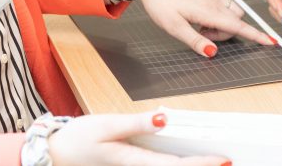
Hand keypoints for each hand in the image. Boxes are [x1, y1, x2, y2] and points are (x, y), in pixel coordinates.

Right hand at [48, 110, 229, 165]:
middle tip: (227, 162)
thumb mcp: (106, 124)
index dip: (201, 165)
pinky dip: (174, 165)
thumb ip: (136, 123)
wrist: (53, 155)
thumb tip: (164, 119)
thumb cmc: (77, 140)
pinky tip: (185, 160)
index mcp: (132, 160)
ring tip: (213, 162)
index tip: (222, 160)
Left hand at [121, 0, 274, 56]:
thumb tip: (212, 52)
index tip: (270, 41)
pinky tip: (197, 17)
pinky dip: (216, 17)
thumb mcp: (173, 26)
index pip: (238, 26)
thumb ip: (195, 40)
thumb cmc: (161, 2)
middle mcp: (214, 2)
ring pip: (230, 14)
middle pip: (235, 23)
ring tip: (198, 26)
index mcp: (208, 11)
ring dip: (221, 26)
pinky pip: (222, 7)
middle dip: (225, 34)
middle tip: (200, 35)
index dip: (255, 35)